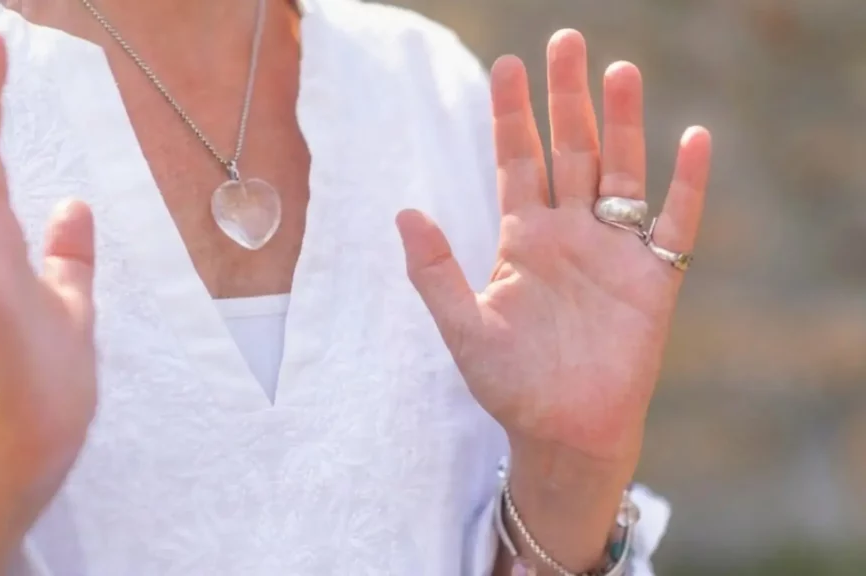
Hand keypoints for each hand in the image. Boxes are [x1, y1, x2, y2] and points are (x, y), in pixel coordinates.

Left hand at [397, 29, 710, 569]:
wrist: (562, 432)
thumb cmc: (510, 384)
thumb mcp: (463, 327)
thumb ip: (435, 270)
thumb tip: (403, 211)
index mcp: (523, 238)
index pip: (516, 161)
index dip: (511, 114)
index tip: (506, 63)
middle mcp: (569, 233)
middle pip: (570, 150)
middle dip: (566, 98)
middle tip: (565, 40)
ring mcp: (614, 252)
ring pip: (621, 172)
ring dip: (622, 124)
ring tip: (620, 70)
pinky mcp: (653, 280)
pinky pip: (676, 223)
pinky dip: (687, 183)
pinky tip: (694, 138)